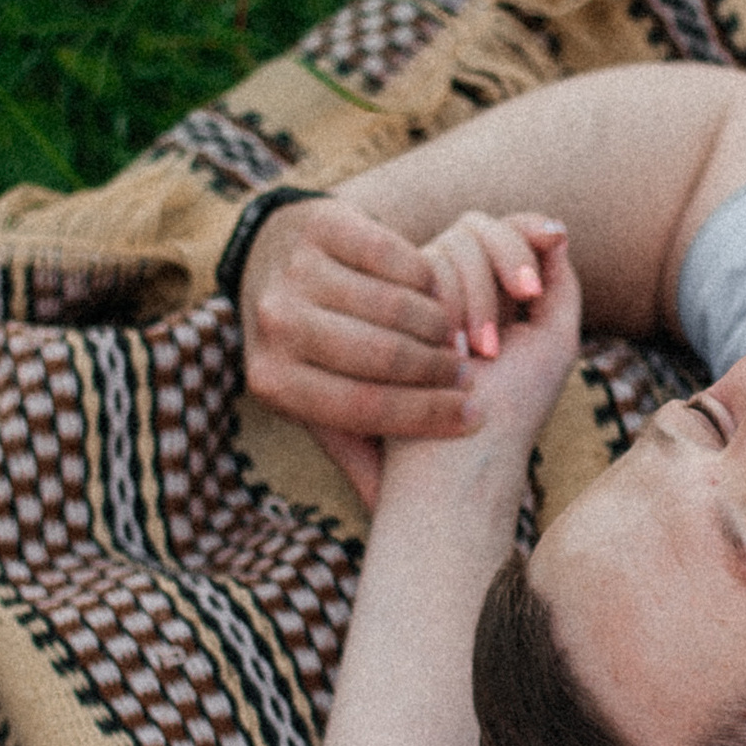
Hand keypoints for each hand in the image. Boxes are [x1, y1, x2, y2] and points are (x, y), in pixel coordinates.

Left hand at [241, 192, 573, 505]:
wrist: (271, 261)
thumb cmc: (314, 349)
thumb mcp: (320, 402)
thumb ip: (356, 448)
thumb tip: (399, 522)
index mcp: (271, 380)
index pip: (365, 406)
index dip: (428, 416)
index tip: (474, 416)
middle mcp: (274, 323)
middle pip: (383, 356)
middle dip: (441, 371)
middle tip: (474, 374)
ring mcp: (294, 268)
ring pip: (395, 306)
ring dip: (442, 324)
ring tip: (462, 338)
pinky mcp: (322, 223)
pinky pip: (398, 257)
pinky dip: (428, 279)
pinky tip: (438, 296)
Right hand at [423, 209, 581, 464]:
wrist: (458, 455)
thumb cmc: (515, 406)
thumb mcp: (555, 340)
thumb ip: (559, 283)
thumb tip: (554, 226)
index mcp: (497, 292)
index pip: (507, 231)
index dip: (525, 233)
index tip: (543, 270)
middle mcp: (458, 285)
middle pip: (482, 227)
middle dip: (506, 264)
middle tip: (509, 327)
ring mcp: (424, 291)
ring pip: (457, 242)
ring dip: (479, 297)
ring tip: (476, 355)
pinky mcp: (392, 301)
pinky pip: (427, 264)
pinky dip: (453, 304)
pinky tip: (448, 350)